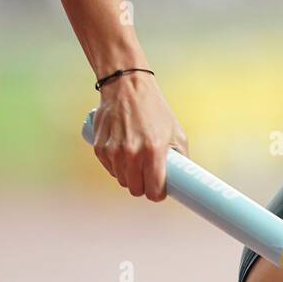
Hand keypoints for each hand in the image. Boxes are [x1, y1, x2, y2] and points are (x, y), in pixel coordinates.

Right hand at [92, 72, 188, 200]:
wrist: (127, 87)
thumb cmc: (154, 109)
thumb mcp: (176, 132)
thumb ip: (181, 157)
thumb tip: (183, 177)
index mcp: (153, 151)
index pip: (153, 190)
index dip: (157, 194)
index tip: (159, 191)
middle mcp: (132, 153)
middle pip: (135, 189)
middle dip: (143, 186)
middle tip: (148, 176)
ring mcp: (113, 151)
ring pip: (122, 180)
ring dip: (129, 176)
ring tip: (136, 161)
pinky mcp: (99, 147)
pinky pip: (109, 169)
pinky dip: (116, 166)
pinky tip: (123, 154)